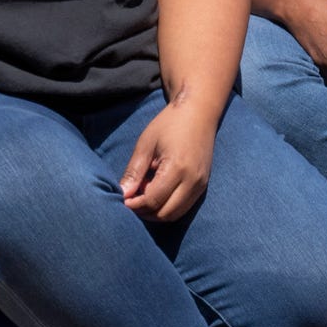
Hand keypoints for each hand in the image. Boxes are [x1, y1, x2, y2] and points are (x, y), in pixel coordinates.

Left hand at [121, 98, 219, 220]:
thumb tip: (122, 195)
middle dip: (145, 212)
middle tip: (132, 200)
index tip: (123, 200)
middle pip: (165, 214)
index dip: (135, 205)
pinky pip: (184, 206)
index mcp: (177, 168)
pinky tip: (158, 191)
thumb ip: (134, 172)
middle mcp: (193, 181)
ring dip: (157, 212)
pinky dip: (168, 206)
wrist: (199, 112)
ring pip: (176, 214)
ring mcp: (201, 184)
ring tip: (145, 194)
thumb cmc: (170, 124)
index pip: (153, 200)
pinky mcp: (203, 185)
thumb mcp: (146, 145)